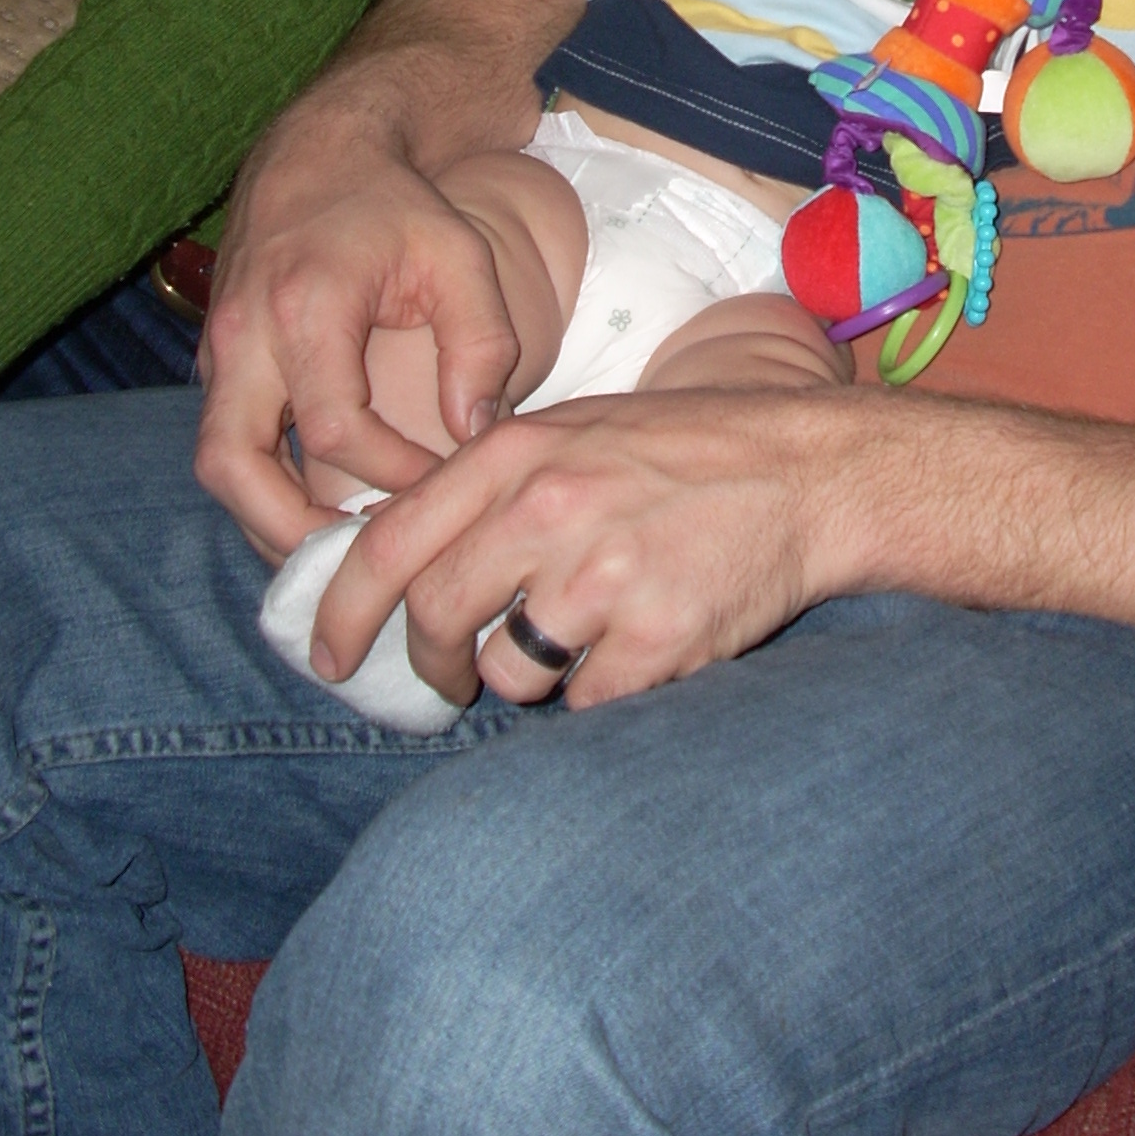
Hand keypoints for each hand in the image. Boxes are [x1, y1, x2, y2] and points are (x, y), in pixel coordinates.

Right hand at [195, 123, 526, 563]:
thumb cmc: (395, 205)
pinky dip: (262, 487)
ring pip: (215, 464)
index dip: (392, 475)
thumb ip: (481, 341)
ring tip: (335, 556)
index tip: (441, 487)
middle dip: (289, 531)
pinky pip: (225, 441)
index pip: (336, 428)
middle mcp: (243, 335)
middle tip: (355, 567)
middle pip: (233, 466)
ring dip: (265, 519)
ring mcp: (219, 350)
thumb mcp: (459, 253)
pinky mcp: (217, 361)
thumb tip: (473, 432)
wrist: (318, 152)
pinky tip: (319, 512)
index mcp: (306, 307)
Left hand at [305, 386, 842, 711]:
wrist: (807, 471)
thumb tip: (403, 564)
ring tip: (586, 633)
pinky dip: (602, 691)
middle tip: (453, 677)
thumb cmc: (684, 451)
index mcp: (515, 454)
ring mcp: (602, 578)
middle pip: (433, 618)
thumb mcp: (573, 431)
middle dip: (433, 664)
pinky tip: (642, 644)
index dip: (342, 610)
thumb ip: (489, 486)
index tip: (327, 655)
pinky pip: (587, 704)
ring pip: (509, 672)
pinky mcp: (656, 640)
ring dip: (530, 674)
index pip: (386, 543)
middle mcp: (547, 511)